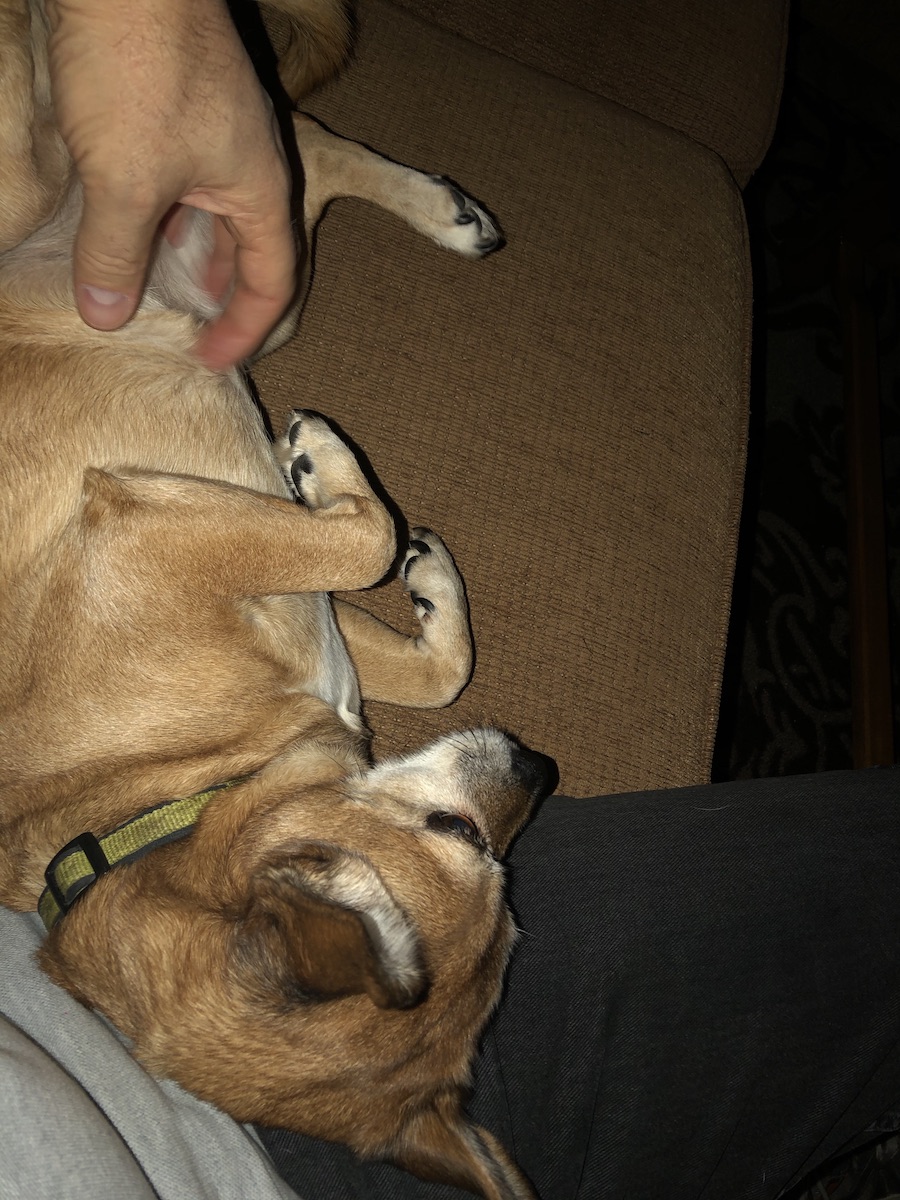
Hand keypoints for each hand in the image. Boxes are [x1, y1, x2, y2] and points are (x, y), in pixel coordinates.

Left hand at [47, 0, 296, 370]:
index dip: (244, 330)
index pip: (271, 282)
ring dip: (189, 253)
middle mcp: (249, 163)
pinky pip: (184, 178)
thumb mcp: (123, 180)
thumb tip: (105, 315)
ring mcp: (217, 129)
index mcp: (259, 189)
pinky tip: (128, 218)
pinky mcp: (182, 103)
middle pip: (250, 249)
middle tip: (189, 329)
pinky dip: (163, 212)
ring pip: (213, 211)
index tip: (210, 360)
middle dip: (221, 295)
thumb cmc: (141, 68)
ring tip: (156, 284)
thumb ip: (114, 254)